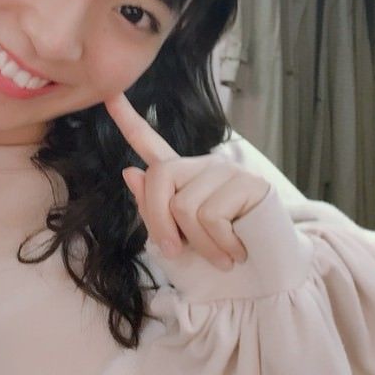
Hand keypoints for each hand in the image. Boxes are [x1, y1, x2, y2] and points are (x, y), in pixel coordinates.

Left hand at [104, 92, 268, 270]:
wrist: (264, 280)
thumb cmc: (216, 265)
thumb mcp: (173, 241)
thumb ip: (152, 210)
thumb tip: (131, 171)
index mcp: (182, 178)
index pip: (151, 143)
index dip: (129, 120)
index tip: (109, 94)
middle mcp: (203, 167)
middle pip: (159, 177)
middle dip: (159, 223)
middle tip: (176, 251)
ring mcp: (227, 172)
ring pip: (184, 206)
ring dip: (199, 244)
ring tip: (221, 256)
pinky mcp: (250, 183)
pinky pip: (211, 217)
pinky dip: (219, 245)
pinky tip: (237, 250)